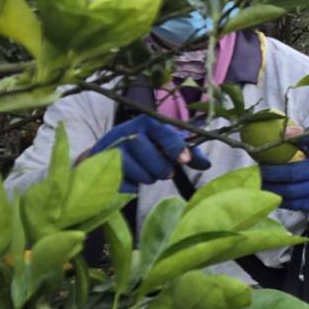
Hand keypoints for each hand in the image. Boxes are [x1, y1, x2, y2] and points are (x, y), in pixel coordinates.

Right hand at [86, 115, 207, 191]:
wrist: (104, 153)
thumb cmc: (144, 147)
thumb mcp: (164, 143)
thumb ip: (186, 151)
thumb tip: (207, 164)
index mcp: (146, 122)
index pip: (163, 132)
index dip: (175, 146)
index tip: (185, 160)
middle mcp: (127, 132)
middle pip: (149, 153)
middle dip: (161, 168)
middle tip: (166, 173)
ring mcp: (111, 149)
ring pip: (137, 171)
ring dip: (148, 177)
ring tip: (147, 173)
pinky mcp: (101, 167)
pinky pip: (125, 184)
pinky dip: (132, 186)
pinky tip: (130, 178)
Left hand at [258, 131, 308, 211]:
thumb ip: (306, 138)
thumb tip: (285, 131)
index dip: (297, 140)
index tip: (281, 137)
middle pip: (292, 174)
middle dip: (271, 172)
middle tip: (256, 169)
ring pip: (289, 192)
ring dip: (270, 187)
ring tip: (255, 182)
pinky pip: (291, 204)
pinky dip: (276, 198)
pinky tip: (265, 193)